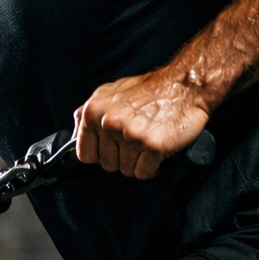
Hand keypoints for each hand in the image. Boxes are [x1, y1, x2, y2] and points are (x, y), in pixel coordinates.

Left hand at [74, 71, 210, 179]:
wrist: (184, 86)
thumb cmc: (149, 90)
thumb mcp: (110, 92)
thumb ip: (89, 113)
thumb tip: (74, 135)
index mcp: (94, 111)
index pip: (84, 154)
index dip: (99, 155)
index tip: (111, 149)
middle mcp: (109, 123)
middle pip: (107, 165)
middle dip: (121, 158)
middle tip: (136, 141)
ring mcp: (131, 135)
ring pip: (125, 170)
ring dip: (138, 162)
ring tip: (147, 142)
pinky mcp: (152, 146)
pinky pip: (143, 173)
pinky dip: (151, 167)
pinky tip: (156, 151)